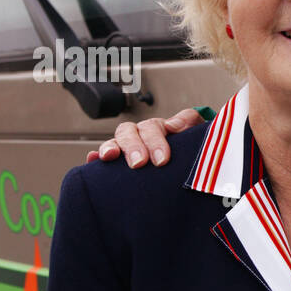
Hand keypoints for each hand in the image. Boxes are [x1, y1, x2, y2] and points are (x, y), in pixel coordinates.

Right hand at [85, 108, 203, 166]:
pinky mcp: (119, 164)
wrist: (193, 167)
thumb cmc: (192, 149)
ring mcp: (128, 148)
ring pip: (114, 142)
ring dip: (110, 147)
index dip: (155, 141)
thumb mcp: (197, 133)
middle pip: (130, 132)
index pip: (152, 127)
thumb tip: (174, 125)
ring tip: (109, 157)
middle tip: (139, 163)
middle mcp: (140, 136)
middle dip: (133, 146)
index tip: (162, 160)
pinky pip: (102, 157)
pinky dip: (96, 158)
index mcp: (159, 128)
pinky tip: (93, 161)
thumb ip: (189, 122)